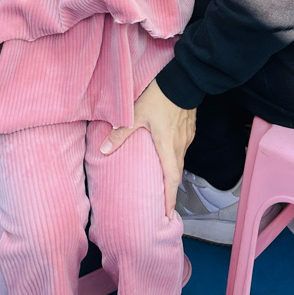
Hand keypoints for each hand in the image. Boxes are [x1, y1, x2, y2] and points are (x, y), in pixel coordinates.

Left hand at [100, 80, 195, 216]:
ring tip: (165, 182)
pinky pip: (183, 147)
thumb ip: (120, 133)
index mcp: (167, 146)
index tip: (168, 214)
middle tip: (165, 204)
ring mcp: (187, 137)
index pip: (171, 179)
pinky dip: (176, 157)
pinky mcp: (190, 128)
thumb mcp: (136, 114)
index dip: (169, 198)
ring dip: (173, 173)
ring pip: (180, 160)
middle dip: (171, 190)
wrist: (183, 80)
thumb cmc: (160, 97)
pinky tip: (168, 154)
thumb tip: (104, 150)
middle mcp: (179, 145)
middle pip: (177, 173)